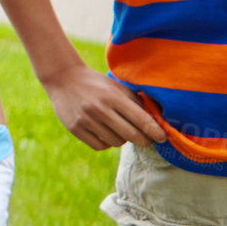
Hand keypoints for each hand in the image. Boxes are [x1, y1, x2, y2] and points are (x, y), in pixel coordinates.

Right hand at [41, 64, 165, 150]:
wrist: (63, 79)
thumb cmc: (97, 84)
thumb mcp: (117, 87)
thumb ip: (136, 102)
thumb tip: (158, 120)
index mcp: (113, 97)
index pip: (141, 119)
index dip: (155, 131)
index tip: (163, 138)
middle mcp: (99, 109)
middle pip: (131, 135)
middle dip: (144, 141)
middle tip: (147, 141)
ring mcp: (86, 120)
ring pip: (116, 142)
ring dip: (122, 139)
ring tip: (119, 130)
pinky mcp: (75, 128)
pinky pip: (100, 145)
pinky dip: (106, 143)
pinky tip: (105, 133)